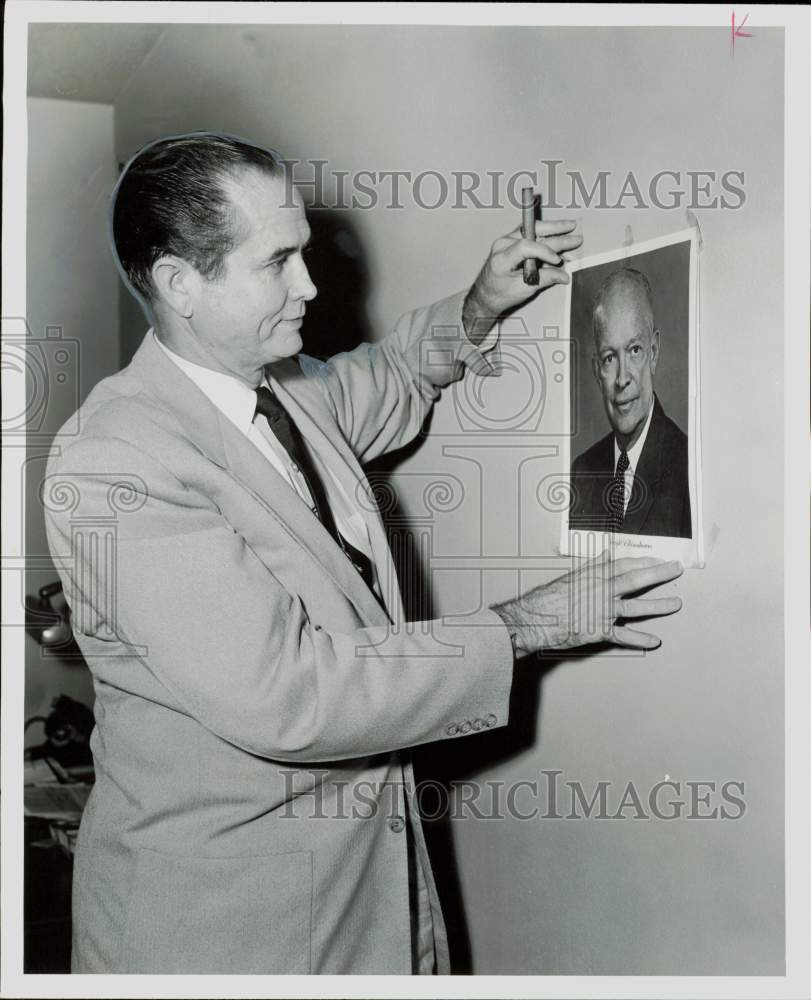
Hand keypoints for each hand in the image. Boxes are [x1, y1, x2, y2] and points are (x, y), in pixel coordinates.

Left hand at [463, 220, 582, 342]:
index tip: (557, 261)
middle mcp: (503, 245)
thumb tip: (564, 275)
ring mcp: (507, 240)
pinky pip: (531, 233)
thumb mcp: (523, 290)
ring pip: (533, 229)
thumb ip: (545, 279)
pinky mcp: (512, 240)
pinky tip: (560, 235)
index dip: (544, 251)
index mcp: (502, 259)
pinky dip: (546, 235)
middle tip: (574, 238)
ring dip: (553, 228)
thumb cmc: (500, 294)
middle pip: (532, 233)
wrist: (486, 293)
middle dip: (556, 235)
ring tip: (570, 227)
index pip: (526, 246)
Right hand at [491, 552, 682, 656]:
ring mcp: (603, 611)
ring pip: (636, 607)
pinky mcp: (600, 630)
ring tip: (675, 603)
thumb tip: (607, 554)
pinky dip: (640, 639)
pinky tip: (655, 640)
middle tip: (675, 570)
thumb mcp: (571, 576)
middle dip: (659, 574)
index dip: (644, 561)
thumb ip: (593, 566)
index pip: (625, 564)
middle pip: (636, 580)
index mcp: (595, 576)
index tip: (658, 560)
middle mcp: (602, 591)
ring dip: (658, 605)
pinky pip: (624, 635)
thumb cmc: (549, 598)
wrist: (536, 619)